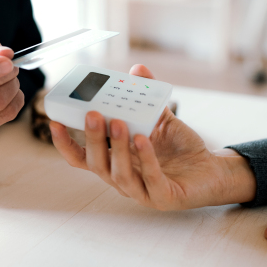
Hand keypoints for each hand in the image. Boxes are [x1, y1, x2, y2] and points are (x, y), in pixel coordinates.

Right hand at [50, 64, 255, 209]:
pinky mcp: (163, 197)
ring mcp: (141, 190)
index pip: (81, 157)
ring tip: (117, 122)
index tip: (54, 121)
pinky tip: (143, 139)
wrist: (211, 170)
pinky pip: (151, 179)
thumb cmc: (179, 148)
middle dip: (91, 139)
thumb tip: (136, 70)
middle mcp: (122, 178)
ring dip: (115, 148)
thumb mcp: (160, 118)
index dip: (65, 143)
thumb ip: (146, 96)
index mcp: (114, 160)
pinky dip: (145, 159)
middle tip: (93, 114)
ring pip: (118, 174)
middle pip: (96, 163)